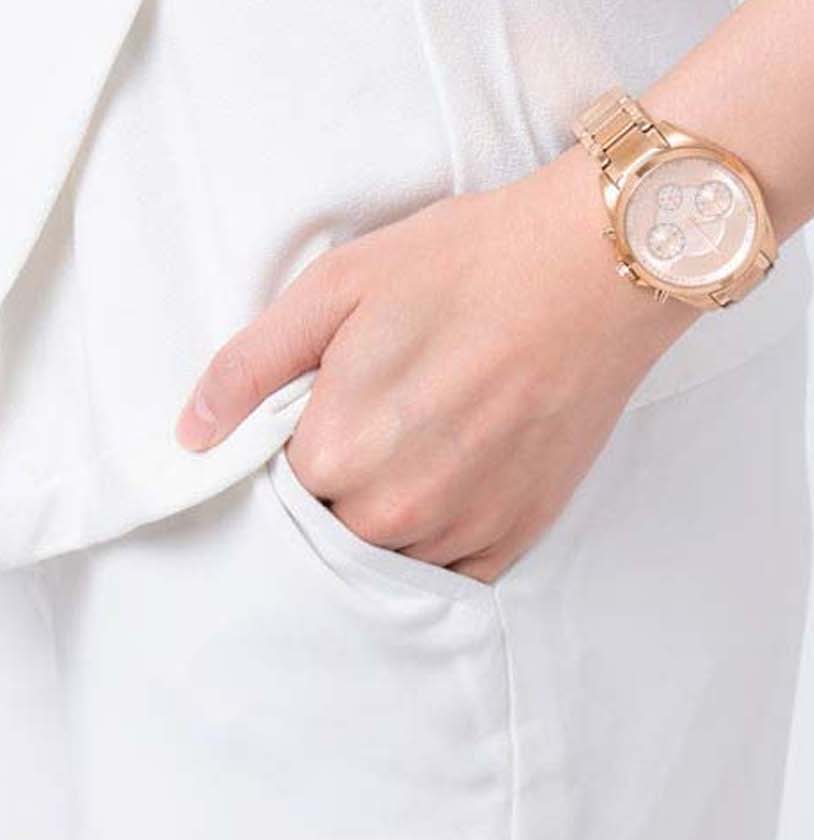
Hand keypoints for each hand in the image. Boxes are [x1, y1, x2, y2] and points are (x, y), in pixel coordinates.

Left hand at [175, 146, 694, 581]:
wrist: (594, 271)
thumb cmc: (468, 264)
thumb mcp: (337, 285)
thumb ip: (250, 366)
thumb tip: (192, 435)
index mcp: (340, 449)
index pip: (275, 492)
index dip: (291, 452)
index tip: (319, 416)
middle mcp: (398, 508)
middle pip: (328, 533)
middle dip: (336, 490)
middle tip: (376, 420)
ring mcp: (463, 527)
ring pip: (388, 558)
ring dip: (388, 519)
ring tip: (420, 444)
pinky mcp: (517, 534)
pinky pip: (453, 575)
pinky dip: (441, 542)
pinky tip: (454, 483)